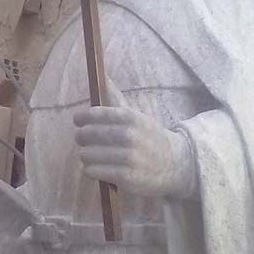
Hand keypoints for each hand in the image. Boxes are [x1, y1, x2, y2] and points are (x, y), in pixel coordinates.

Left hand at [73, 101, 196, 198]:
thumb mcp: (136, 115)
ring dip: (86, 155)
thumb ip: (116, 98)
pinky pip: (93, 171)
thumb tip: (102, 76)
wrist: (175, 164)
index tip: (78, 120)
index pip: (95, 114)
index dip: (82, 117)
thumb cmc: (149, 137)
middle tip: (83, 140)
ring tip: (91, 155)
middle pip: (87, 135)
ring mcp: (128, 157)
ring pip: (87, 154)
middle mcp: (129, 136)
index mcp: (130, 118)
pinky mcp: (126, 177)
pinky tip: (97, 167)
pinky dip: (91, 169)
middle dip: (81, 137)